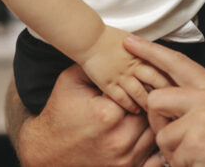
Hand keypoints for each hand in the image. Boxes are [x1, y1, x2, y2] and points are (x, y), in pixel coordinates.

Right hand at [15, 65, 159, 166]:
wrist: (47, 151)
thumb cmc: (60, 113)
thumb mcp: (72, 80)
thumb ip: (97, 64)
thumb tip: (119, 48)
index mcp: (108, 114)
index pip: (143, 91)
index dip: (146, 82)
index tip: (147, 75)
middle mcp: (119, 139)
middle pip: (153, 113)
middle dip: (154, 100)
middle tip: (157, 89)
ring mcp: (124, 158)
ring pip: (157, 133)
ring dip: (157, 120)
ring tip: (156, 106)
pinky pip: (153, 155)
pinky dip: (155, 142)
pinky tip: (151, 129)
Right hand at [83, 26, 171, 113]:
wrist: (89, 38)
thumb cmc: (109, 38)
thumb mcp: (132, 42)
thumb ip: (145, 52)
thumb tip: (156, 59)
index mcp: (141, 54)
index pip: (162, 68)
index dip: (171, 79)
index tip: (179, 87)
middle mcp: (133, 65)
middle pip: (154, 81)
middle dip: (165, 92)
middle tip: (173, 102)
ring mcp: (121, 75)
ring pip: (140, 93)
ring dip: (148, 103)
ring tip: (154, 110)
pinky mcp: (109, 83)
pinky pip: (122, 98)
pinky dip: (130, 106)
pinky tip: (135, 110)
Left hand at [124, 34, 204, 166]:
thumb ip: (195, 99)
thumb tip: (161, 97)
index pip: (176, 62)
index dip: (151, 51)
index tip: (130, 41)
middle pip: (156, 99)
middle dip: (159, 122)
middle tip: (180, 138)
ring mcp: (201, 119)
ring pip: (161, 134)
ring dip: (174, 151)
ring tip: (199, 153)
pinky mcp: (195, 142)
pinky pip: (170, 156)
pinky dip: (182, 165)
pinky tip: (202, 162)